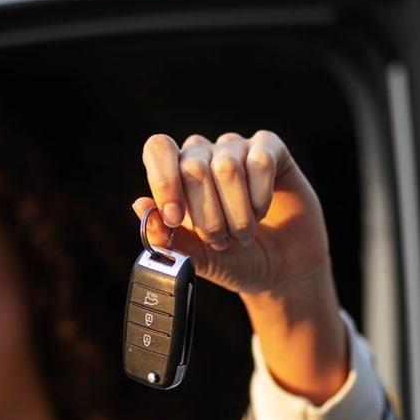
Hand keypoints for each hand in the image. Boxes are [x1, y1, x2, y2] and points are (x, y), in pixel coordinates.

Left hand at [134, 131, 330, 296]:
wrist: (279, 270)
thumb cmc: (232, 260)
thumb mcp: (196, 258)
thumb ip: (166, 237)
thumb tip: (140, 205)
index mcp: (175, 174)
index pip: (158, 149)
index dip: (164, 182)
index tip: (176, 220)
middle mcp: (203, 154)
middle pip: (193, 166)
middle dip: (208, 216)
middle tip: (219, 242)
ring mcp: (237, 149)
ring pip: (227, 167)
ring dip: (237, 213)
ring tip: (243, 234)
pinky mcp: (271, 149)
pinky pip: (261, 161)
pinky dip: (261, 197)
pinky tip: (262, 211)